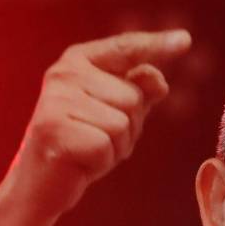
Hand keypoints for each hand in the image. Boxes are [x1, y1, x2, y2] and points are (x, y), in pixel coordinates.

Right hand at [0, 29, 191, 225]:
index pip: (125, 49)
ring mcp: (57, 100)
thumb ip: (138, 93)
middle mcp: (65, 74)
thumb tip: (159, 80)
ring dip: (116, 147)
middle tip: (98, 139)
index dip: (156, 45)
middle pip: (133, 97)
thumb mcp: (115, 115)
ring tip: (89, 150)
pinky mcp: (54, 129)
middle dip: (129, 129)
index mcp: (78, 62)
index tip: (186, 40)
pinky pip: (107, 146)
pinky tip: (80, 162)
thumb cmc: (82, 146)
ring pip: (122, 123)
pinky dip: (102, 162)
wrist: (39, 185)